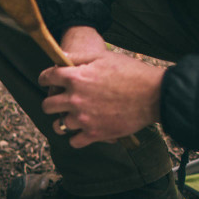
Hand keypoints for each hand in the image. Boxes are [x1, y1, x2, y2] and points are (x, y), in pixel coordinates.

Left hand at [38, 26, 165, 147]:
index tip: (47, 81)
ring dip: (63, 121)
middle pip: (47, 106)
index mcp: (76, 77)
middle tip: (57, 103)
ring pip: (59, 125)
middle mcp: (75, 99)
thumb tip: (60, 59)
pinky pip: (74, 141)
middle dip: (50, 103)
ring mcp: (83, 118)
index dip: (45, 79)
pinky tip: (81, 131)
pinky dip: (76, 137)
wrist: (154, 95)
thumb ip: (79, 58)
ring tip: (71, 118)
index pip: (47, 77)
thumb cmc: (131, 73)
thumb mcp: (104, 57)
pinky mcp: (93, 134)